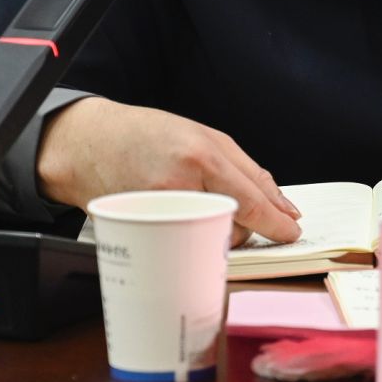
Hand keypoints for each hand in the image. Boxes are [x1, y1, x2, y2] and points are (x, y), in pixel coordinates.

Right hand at [37, 97, 302, 245]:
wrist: (89, 145)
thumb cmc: (149, 135)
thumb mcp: (205, 136)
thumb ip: (248, 171)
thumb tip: (283, 206)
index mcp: (201, 156)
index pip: (250, 201)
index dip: (275, 223)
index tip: (292, 233)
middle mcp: (180, 185)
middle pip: (234, 225)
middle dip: (245, 226)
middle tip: (237, 214)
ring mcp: (159, 211)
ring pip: (210, 240)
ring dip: (218, 233)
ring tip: (200, 209)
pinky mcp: (141, 230)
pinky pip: (183, 246)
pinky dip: (192, 240)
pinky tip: (184, 224)